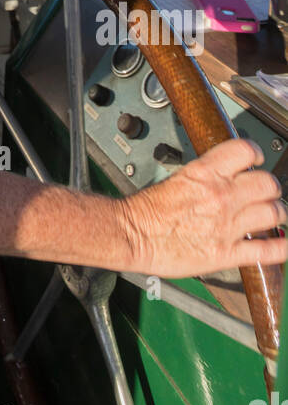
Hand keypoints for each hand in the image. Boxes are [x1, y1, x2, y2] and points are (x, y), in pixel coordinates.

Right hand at [118, 137, 287, 278]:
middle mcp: (221, 197)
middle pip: (267, 183)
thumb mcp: (179, 177)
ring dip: (275, 212)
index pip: (245, 151)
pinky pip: (267, 250)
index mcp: (205, 173)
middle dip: (269, 187)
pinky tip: (284, 242)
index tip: (255, 159)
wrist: (132, 234)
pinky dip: (281, 247)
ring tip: (271, 214)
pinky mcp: (226, 254)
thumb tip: (223, 173)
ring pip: (273, 213)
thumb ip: (206, 176)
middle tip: (265, 191)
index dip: (255, 153)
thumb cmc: (147, 209)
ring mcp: (227, 226)